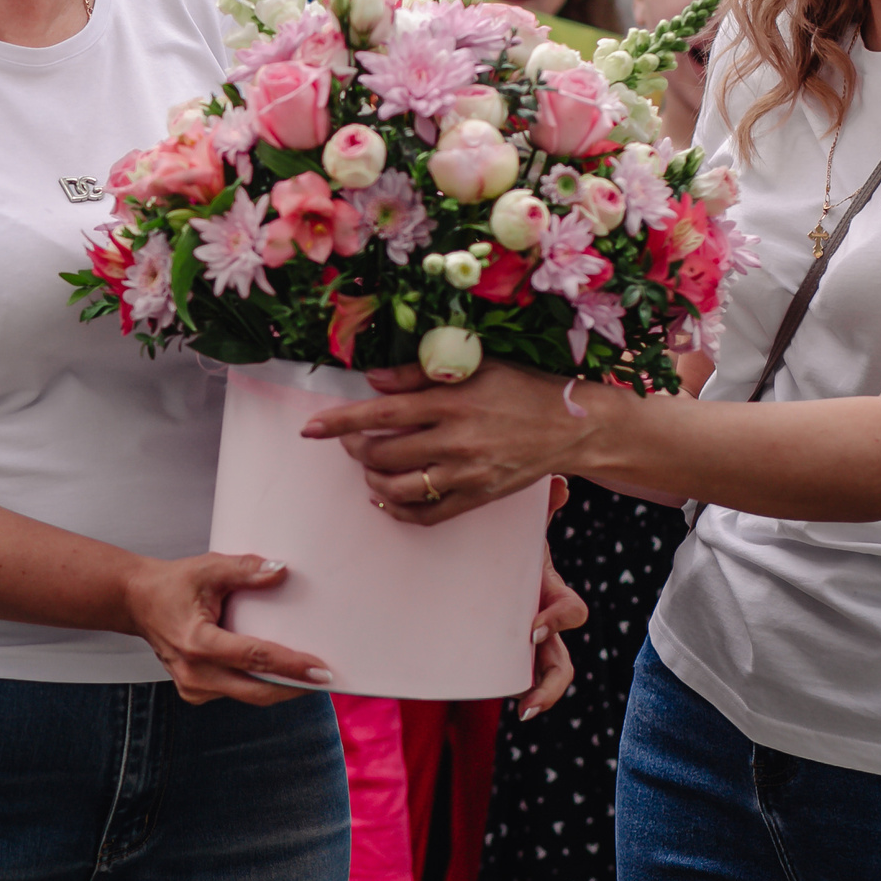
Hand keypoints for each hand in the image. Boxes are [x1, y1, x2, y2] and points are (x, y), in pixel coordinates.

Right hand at [122, 553, 330, 705]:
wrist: (137, 601)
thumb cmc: (173, 583)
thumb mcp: (208, 568)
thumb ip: (245, 569)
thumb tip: (281, 570)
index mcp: (198, 642)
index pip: (255, 658)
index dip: (291, 666)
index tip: (322, 671)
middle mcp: (195, 672)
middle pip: (257, 690)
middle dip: (294, 688)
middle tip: (325, 680)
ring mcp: (192, 687)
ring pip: (248, 696)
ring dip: (278, 688)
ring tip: (306, 676)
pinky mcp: (194, 692)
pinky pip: (235, 694)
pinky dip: (257, 686)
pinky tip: (275, 674)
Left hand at [303, 360, 600, 522]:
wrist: (570, 425)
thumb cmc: (519, 388)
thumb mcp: (473, 366)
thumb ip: (418, 374)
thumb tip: (372, 381)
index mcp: (449, 402)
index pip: (380, 412)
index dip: (339, 422)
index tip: (310, 428)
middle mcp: (454, 440)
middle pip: (382, 454)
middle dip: (355, 449)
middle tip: (352, 441)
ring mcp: (466, 473)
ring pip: (399, 488)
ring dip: (373, 480)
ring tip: (369, 468)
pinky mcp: (478, 497)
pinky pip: (427, 514)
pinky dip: (399, 509)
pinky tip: (388, 496)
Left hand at [518, 482, 587, 719]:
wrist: (486, 554)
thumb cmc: (508, 539)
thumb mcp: (522, 525)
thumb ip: (541, 506)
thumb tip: (559, 482)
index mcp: (548, 590)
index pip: (571, 611)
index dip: (557, 621)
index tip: (532, 630)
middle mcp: (544, 619)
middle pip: (562, 660)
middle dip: (552, 681)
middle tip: (529, 699)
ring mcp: (528, 639)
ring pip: (546, 673)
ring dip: (541, 694)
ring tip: (524, 712)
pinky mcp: (506, 648)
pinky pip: (515, 674)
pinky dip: (515, 690)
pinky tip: (499, 702)